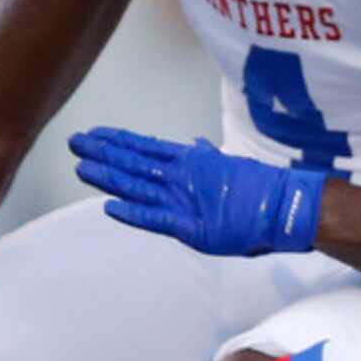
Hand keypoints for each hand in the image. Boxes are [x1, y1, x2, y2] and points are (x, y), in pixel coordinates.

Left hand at [71, 126, 327, 257]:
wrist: (286, 207)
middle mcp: (183, 176)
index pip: (146, 148)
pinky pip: (154, 219)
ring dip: (108, 176)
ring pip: (138, 185)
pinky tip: (110, 205)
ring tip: (82, 166)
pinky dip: (132, 213)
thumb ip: (207, 158)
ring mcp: (185, 200)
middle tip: (75, 143)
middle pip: (134, 162)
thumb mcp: (230, 165)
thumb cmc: (262, 190)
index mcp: (192, 162)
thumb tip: (194, 145)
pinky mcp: (190, 226)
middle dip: (103, 152)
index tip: (96, 134)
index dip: (119, 141)